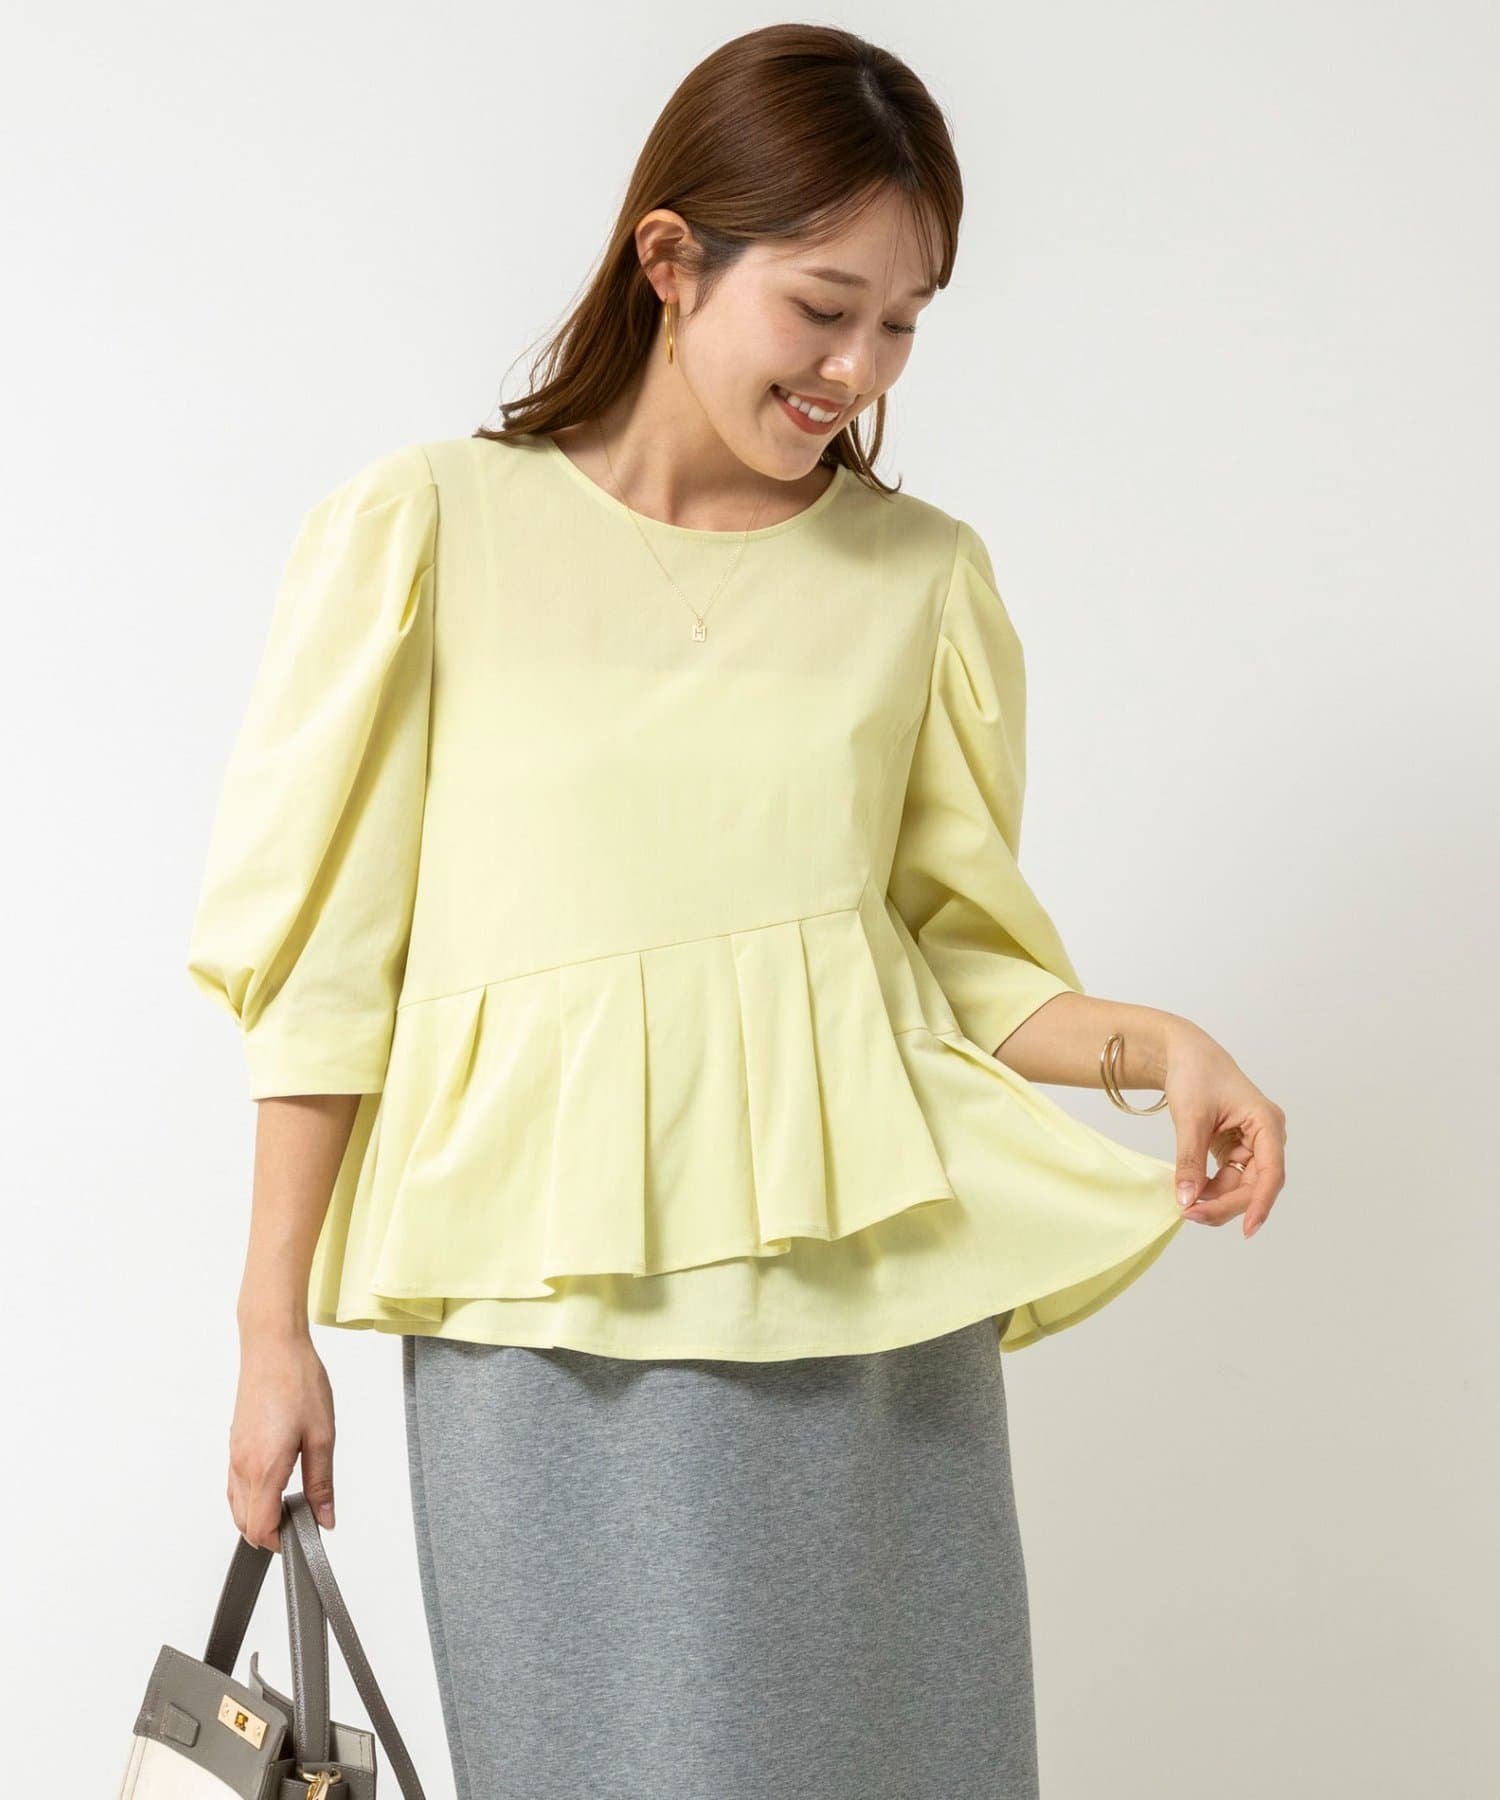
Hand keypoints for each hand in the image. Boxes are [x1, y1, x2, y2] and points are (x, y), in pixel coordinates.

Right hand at [227, 1327, 336, 1552]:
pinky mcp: (234, 1444)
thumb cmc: (298, 1382)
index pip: (261, 1528)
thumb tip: (325, 1519)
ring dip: (259, 1517)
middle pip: (245, 1524)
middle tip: (302, 1523)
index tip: (302, 1540)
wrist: (272, 1347)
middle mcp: (242, 1466)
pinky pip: (235, 1486)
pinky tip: (275, 1485)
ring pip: (237, 1506)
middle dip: (270, 1534)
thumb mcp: (322, 1435)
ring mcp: (234, 1455)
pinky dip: (251, 1498)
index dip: (281, 1543)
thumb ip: (321, 1483)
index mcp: (264, 1468)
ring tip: (292, 1505)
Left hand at [1161, 1019, 1285, 1237]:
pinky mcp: (1236, 1149)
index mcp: (1267, 1123)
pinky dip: (1210, 1189)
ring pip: (1240, 1185)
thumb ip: (1190, 1161)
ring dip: (1216, 1199)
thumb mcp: (1190, 1118)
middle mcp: (1266, 1137)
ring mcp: (1252, 1144)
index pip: (1271, 1172)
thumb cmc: (1194, 1074)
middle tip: (1190, 1215)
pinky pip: (1228, 1178)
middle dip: (1225, 1204)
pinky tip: (1191, 1194)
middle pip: (1255, 1184)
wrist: (1184, 1054)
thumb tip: (1186, 1200)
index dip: (1260, 1204)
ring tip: (1186, 1207)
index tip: (1247, 1229)